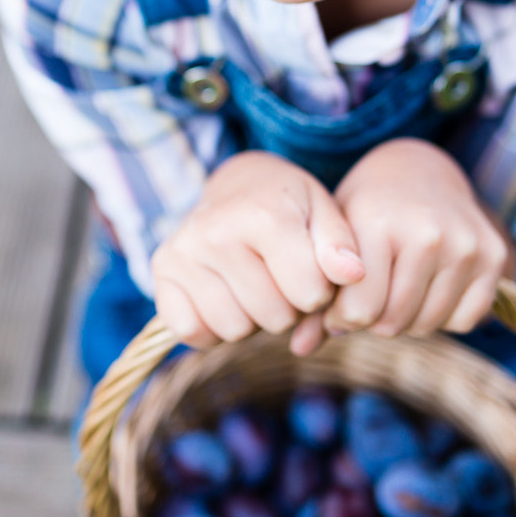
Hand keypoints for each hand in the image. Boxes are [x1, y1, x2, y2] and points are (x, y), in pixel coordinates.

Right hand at [150, 152, 365, 352]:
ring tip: (254, 285)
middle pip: (274, 316)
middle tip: (280, 278)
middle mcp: (215, 231)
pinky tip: (225, 298)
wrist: (236, 184)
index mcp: (264, 213)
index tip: (310, 269)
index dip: (319, 290)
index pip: (310, 293)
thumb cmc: (287, 204)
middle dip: (287, 307)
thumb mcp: (323, 211)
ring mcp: (183, 252)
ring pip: (234, 329)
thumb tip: (353, 274)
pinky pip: (191, 332)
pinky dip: (213, 328)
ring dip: (252, 319)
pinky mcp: (161, 272)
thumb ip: (340, 245)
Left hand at [321, 138, 510, 339]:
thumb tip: (299, 350)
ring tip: (397, 290)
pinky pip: (464, 320)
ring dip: (408, 320)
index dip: (345, 318)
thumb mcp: (334, 240)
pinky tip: (430, 288)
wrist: (417, 170)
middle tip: (370, 297)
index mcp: (378, 223)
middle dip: (375, 321)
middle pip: (394, 322)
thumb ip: (316, 293)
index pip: (361, 310)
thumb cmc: (365, 213)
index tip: (340, 305)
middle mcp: (427, 232)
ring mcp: (465, 244)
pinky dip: (444, 317)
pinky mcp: (493, 255)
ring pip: (428, 325)